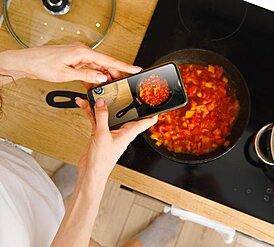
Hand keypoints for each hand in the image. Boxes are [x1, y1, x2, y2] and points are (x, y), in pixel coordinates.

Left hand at [0, 43, 140, 84]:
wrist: (27, 62)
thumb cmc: (42, 65)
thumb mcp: (66, 74)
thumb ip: (87, 76)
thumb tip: (102, 77)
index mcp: (82, 52)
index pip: (109, 60)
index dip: (124, 66)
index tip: (135, 69)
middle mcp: (82, 52)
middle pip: (104, 64)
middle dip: (113, 74)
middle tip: (121, 85)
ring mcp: (78, 55)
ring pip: (97, 67)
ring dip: (101, 77)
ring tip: (106, 88)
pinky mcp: (74, 60)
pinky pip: (88, 68)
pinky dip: (92, 76)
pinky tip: (92, 85)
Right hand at [75, 97, 157, 178]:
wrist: (90, 172)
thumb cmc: (102, 161)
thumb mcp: (102, 135)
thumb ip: (102, 117)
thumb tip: (102, 103)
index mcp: (129, 133)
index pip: (146, 121)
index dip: (152, 111)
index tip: (154, 100)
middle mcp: (121, 131)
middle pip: (124, 113)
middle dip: (121, 100)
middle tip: (120, 88)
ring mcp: (110, 131)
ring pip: (108, 114)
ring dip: (101, 104)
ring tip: (95, 93)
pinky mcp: (100, 133)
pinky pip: (97, 118)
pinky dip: (91, 111)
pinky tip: (84, 103)